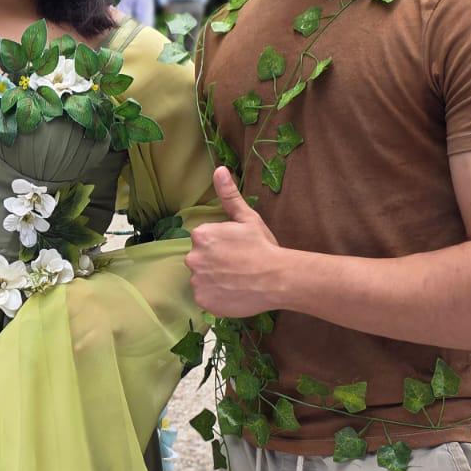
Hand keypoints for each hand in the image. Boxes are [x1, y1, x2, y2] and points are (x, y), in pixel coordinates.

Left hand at [187, 167, 284, 316]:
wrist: (278, 278)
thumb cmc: (263, 246)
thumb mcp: (247, 218)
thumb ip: (229, 195)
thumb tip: (219, 170)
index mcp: (201, 235)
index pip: (203, 241)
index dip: (220, 246)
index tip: (236, 251)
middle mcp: (193, 258)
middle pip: (199, 260)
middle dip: (214, 263)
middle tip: (237, 266)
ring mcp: (197, 281)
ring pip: (202, 279)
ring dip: (214, 281)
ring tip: (236, 281)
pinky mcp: (203, 301)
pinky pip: (205, 298)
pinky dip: (216, 297)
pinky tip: (233, 293)